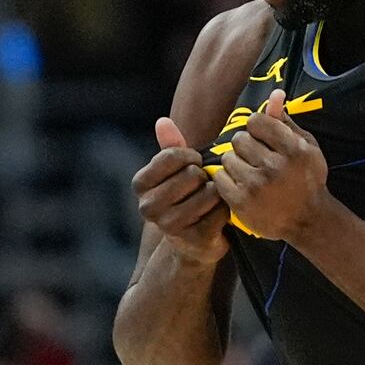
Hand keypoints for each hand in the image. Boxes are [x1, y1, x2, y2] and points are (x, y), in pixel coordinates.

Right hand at [132, 117, 229, 264]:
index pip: (170, 156)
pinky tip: (217, 214)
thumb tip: (163, 122)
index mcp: (140, 184)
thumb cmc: (184, 197)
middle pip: (191, 174)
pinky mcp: (194, 239)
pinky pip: (220, 211)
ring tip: (209, 199)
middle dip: (203, 176)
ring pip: (208, 193)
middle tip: (201, 186)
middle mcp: (148, 207)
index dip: (190, 156)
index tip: (194, 164)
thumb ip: (170, 146)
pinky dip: (225, 209)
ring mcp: (170, 226)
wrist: (192, 242)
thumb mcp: (175, 171)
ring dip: (216, 193)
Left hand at [211, 90, 328, 242]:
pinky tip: (240, 185)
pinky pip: (219, 178)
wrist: (307, 220)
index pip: (256, 121)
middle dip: (245, 147)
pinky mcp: (241, 202)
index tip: (263, 140)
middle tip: (256, 159)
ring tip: (249, 173)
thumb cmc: (307, 178)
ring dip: (235, 163)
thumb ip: (286, 121)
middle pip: (239, 139)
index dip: (257, 129)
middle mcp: (275, 166)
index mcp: (293, 149)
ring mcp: (257, 185)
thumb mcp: (306, 147)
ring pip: (227, 158)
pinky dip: (226, 180)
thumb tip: (275, 94)